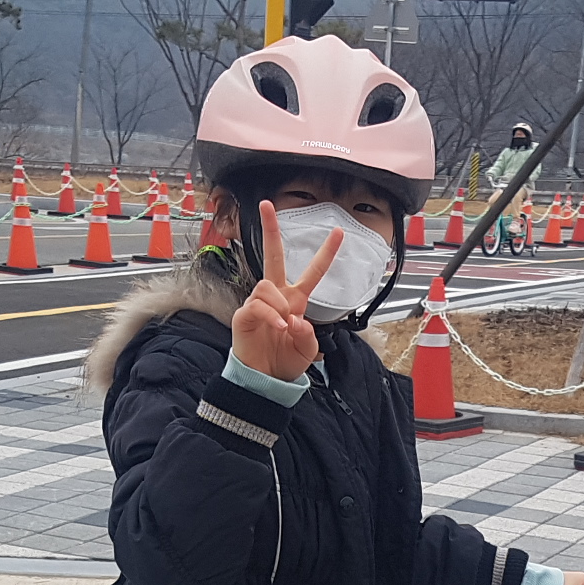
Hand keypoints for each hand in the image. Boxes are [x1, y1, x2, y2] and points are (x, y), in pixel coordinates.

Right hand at [230, 200, 342, 382]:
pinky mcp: (244, 315)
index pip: (313, 271)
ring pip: (267, 285)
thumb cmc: (285, 362)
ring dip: (279, 305)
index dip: (326, 252)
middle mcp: (277, 296)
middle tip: (266, 205)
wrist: (265, 379)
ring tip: (283, 326)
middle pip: (273, 256)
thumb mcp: (308, 351)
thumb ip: (308, 336)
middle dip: (270, 230)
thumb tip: (296, 320)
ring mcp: (259, 303)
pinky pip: (258, 305)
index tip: (339, 231)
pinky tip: (277, 327)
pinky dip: (271, 316)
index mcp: (296, 300)